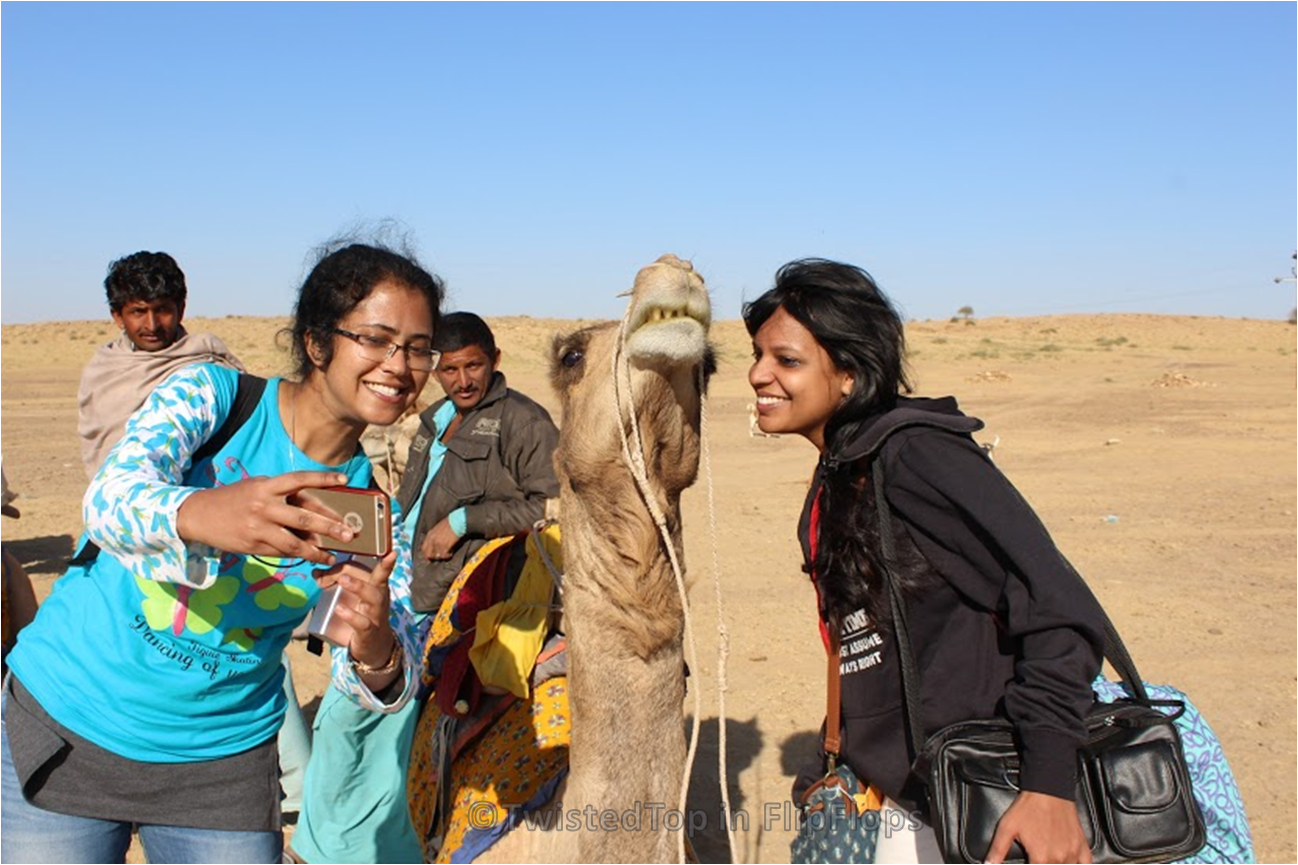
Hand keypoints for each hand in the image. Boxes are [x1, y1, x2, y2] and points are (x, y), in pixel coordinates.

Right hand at [176, 471, 356, 565]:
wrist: (199, 514)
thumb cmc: (235, 498)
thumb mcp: (257, 487)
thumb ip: (283, 496)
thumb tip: (315, 510)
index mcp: (266, 486)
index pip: (299, 480)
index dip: (322, 479)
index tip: (344, 480)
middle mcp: (263, 506)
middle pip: (303, 518)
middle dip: (330, 527)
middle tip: (350, 534)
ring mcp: (258, 528)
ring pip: (294, 543)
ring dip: (316, 551)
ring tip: (333, 556)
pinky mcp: (252, 546)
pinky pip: (280, 552)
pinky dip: (297, 555)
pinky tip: (311, 558)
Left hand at [325, 551, 399, 671]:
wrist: (373, 648)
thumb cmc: (362, 617)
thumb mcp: (352, 598)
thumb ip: (336, 584)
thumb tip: (316, 572)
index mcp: (377, 588)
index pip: (378, 570)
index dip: (374, 562)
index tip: (375, 554)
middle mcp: (380, 598)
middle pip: (376, 580)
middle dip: (358, 572)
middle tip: (340, 570)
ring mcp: (376, 615)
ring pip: (373, 597)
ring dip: (359, 586)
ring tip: (343, 580)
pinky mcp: (369, 632)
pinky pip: (363, 622)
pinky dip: (351, 615)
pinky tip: (340, 609)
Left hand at [420, 517, 460, 560]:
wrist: (457, 521)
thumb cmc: (450, 523)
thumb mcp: (438, 528)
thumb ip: (434, 536)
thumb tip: (435, 544)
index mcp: (429, 535)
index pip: (423, 548)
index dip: (427, 554)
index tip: (432, 555)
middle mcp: (432, 540)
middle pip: (428, 555)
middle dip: (434, 557)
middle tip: (440, 557)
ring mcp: (438, 544)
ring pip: (436, 556)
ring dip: (442, 556)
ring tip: (447, 554)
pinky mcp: (445, 546)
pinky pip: (444, 555)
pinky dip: (448, 556)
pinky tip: (451, 553)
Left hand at [985, 790, 1091, 863]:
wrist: (1048, 790)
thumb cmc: (1028, 807)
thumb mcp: (1006, 827)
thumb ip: (997, 850)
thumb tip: (989, 864)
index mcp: (1040, 858)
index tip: (1029, 862)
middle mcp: (1059, 859)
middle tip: (1038, 859)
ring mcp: (1073, 853)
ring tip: (1049, 860)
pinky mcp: (1082, 846)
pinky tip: (1070, 863)